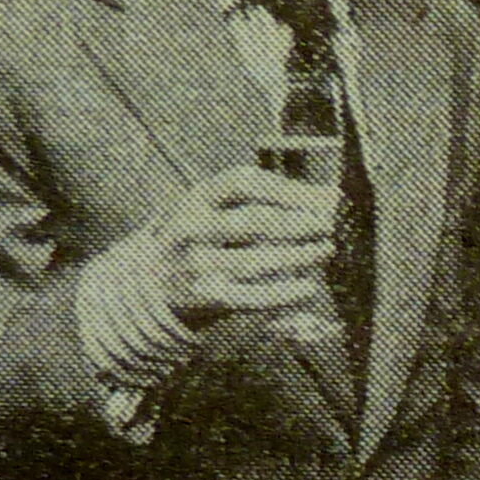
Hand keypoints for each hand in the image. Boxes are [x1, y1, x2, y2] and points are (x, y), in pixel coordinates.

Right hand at [150, 166, 336, 326]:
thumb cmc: (200, 239)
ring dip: (298, 256)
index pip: (244, 182)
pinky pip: (250, 297)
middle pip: (254, 221)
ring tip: (327, 250)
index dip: (290, 189)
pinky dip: (283, 294)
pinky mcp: (203, 297)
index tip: (330, 197)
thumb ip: (258, 200)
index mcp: (197, 198)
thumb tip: (327, 197)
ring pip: (255, 260)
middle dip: (301, 222)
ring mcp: (195, 264)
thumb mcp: (212, 209)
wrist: (146, 284)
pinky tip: (308, 288)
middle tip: (333, 225)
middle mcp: (192, 227)